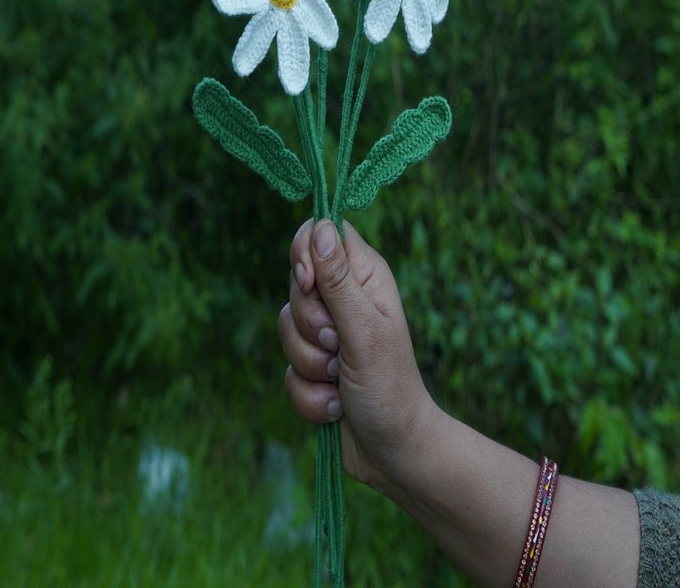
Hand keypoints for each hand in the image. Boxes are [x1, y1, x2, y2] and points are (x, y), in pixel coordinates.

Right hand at [278, 218, 438, 495]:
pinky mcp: (313, 368)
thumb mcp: (364, 329)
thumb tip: (319, 225)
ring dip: (310, 365)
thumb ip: (337, 280)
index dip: (304, 253)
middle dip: (309, 324)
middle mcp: (344, 299)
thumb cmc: (390, 388)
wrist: (394, 453)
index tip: (308, 283)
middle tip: (339, 345)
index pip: (320, 232)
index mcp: (364, 277)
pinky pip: (286, 371)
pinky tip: (335, 405)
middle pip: (295, 284)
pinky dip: (308, 394)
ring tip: (341, 379)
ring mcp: (327, 335)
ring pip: (285, 329)